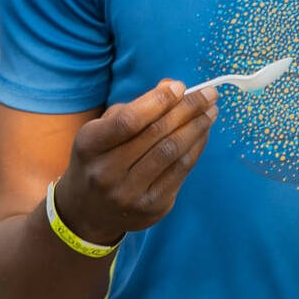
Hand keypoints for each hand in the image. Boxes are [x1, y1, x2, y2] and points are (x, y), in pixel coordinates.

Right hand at [56, 80, 218, 243]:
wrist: (87, 212)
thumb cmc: (101, 159)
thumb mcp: (104, 131)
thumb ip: (136, 107)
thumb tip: (173, 86)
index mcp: (89, 146)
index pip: (129, 120)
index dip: (158, 101)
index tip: (181, 87)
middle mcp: (105, 172)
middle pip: (156, 134)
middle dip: (188, 109)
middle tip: (209, 94)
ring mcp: (128, 193)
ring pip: (172, 152)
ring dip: (197, 127)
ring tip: (211, 111)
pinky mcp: (151, 207)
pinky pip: (181, 170)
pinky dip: (196, 148)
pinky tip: (203, 133)